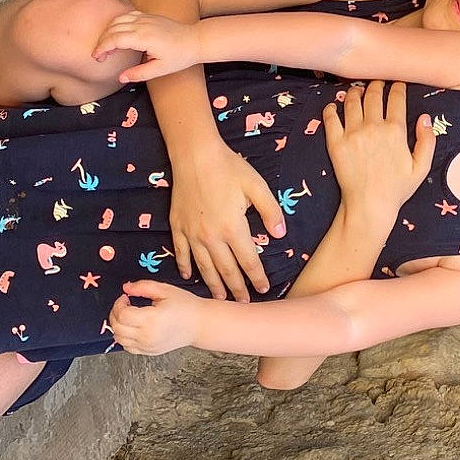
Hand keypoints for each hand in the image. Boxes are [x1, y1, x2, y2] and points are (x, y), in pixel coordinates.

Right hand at [94, 10, 203, 82]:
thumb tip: (121, 78)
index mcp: (144, 38)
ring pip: (118, 19)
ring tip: (107, 46)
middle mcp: (143, 24)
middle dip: (102, 41)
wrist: (195, 40)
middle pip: (113, 29)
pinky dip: (117, 22)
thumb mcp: (160, 70)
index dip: (102, 48)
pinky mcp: (149, 16)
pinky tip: (116, 33)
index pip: (115, 39)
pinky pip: (127, 15)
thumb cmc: (180, 56)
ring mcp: (146, 18)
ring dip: (108, 31)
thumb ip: (139, 74)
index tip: (97, 58)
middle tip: (100, 56)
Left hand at [109, 280, 201, 355]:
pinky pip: (128, 347)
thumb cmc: (186, 306)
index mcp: (152, 319)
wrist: (199, 324)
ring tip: (127, 316)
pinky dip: (124, 337)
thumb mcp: (166, 290)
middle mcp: (147, 336)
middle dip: (115, 314)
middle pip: (117, 328)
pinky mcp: (149, 352)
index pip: (122, 315)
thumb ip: (143, 286)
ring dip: (118, 326)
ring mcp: (148, 346)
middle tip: (123, 305)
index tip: (125, 297)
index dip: (119, 304)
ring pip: (119, 339)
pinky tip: (132, 327)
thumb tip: (126, 287)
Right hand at [168, 145, 282, 299]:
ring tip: (220, 299)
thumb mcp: (257, 186)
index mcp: (234, 228)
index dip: (257, 277)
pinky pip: (181, 253)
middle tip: (243, 304)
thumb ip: (271, 211)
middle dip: (236, 289)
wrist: (195, 156)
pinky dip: (185, 267)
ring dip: (213, 284)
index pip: (249, 260)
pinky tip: (189, 277)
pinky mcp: (178, 227)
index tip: (263, 289)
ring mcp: (192, 233)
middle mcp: (212, 237)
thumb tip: (281, 234)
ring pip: (204, 266)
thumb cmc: (229, 168)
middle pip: (226, 270)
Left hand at [324, 81, 433, 222]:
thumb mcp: (422, 167)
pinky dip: (331, 108)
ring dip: (355, 92)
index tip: (397, 84)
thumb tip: (425, 118)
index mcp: (395, 130)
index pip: (396, 98)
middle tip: (377, 83)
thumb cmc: (397, 188)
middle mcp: (373, 127)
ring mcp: (352, 134)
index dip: (397, 87)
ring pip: (352, 101)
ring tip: (357, 90)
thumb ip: (427, 140)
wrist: (369, 205)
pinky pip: (331, 118)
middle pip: (373, 95)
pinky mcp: (336, 143)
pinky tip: (333, 105)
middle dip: (377, 85)